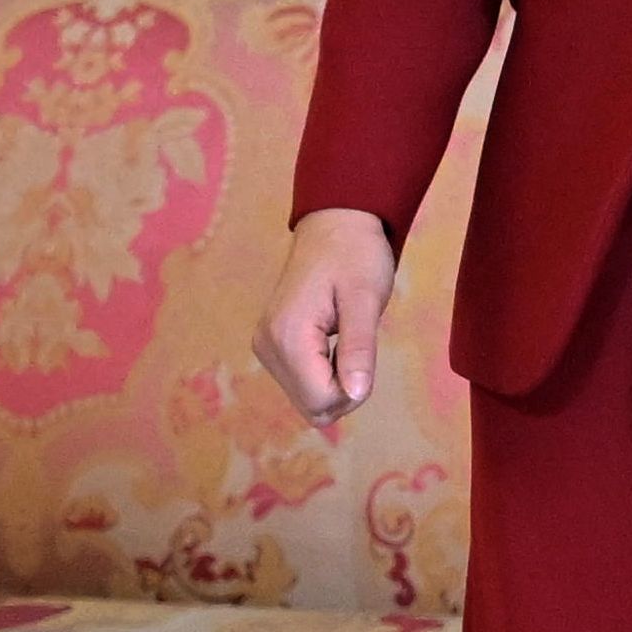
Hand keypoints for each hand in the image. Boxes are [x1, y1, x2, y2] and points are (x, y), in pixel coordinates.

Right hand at [257, 209, 398, 428]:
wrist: (335, 225)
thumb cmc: (355, 256)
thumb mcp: (366, 300)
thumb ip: (359, 349)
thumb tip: (355, 394)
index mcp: (288, 336)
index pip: (321, 400)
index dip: (354, 391)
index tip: (366, 358)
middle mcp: (267, 346)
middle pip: (311, 406)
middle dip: (344, 391)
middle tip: (360, 351)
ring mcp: (265, 346)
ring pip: (306, 399)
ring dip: (335, 382)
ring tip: (346, 341)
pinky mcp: (271, 344)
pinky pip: (300, 382)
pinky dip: (324, 374)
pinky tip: (334, 343)